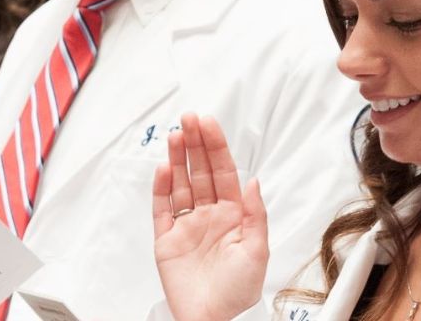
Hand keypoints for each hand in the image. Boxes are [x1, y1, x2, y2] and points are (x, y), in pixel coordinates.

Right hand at [153, 114, 267, 320]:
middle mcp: (209, 216)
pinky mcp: (167, 240)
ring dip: (178, 159)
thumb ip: (255, 214)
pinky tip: (164, 168)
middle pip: (200, 172)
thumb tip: (253, 181)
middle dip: (195, 144)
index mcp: (233, 216)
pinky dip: (161, 188)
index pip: (223, 173)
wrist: (214, 320)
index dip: (216, 147)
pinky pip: (162, 209)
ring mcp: (187, 226)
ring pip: (180, 184)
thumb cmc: (239, 292)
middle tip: (189, 119)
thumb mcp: (258, 251)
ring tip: (176, 134)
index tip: (209, 124)